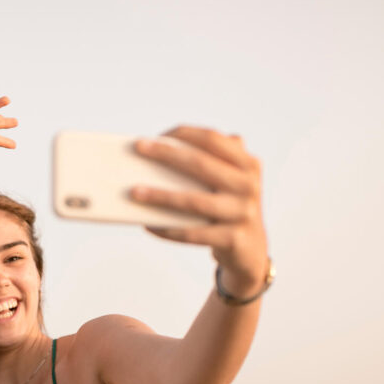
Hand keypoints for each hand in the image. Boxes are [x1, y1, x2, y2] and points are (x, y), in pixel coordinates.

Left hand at [130, 127, 268, 294]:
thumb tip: (156, 150)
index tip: (155, 135)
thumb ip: (209, 161)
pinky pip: (192, 233)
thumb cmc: (226, 206)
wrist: (250, 249)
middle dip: (167, 154)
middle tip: (138, 148)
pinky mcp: (233, 239)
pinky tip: (147, 224)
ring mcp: (243, 213)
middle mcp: (249, 185)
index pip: (213, 140)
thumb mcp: (228, 181)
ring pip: (195, 201)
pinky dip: (167, 229)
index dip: (184, 134)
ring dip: (160, 196)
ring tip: (134, 192)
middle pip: (202, 164)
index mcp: (248, 164)